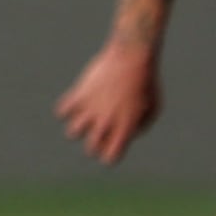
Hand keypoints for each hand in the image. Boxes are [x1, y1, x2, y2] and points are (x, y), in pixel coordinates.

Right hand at [59, 40, 159, 163]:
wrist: (133, 57)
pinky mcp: (79, 95)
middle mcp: (106, 123)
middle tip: (101, 129)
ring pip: (72, 133)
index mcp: (126, 128)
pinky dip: (67, 109)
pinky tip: (78, 101)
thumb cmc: (147, 82)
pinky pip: (61, 112)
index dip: (109, 154)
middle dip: (94, 143)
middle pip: (90, 149)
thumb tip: (127, 133)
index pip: (110, 158)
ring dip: (78, 127)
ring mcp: (90, 110)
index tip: (112, 145)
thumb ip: (140, 126)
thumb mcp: (154, 107)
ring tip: (86, 116)